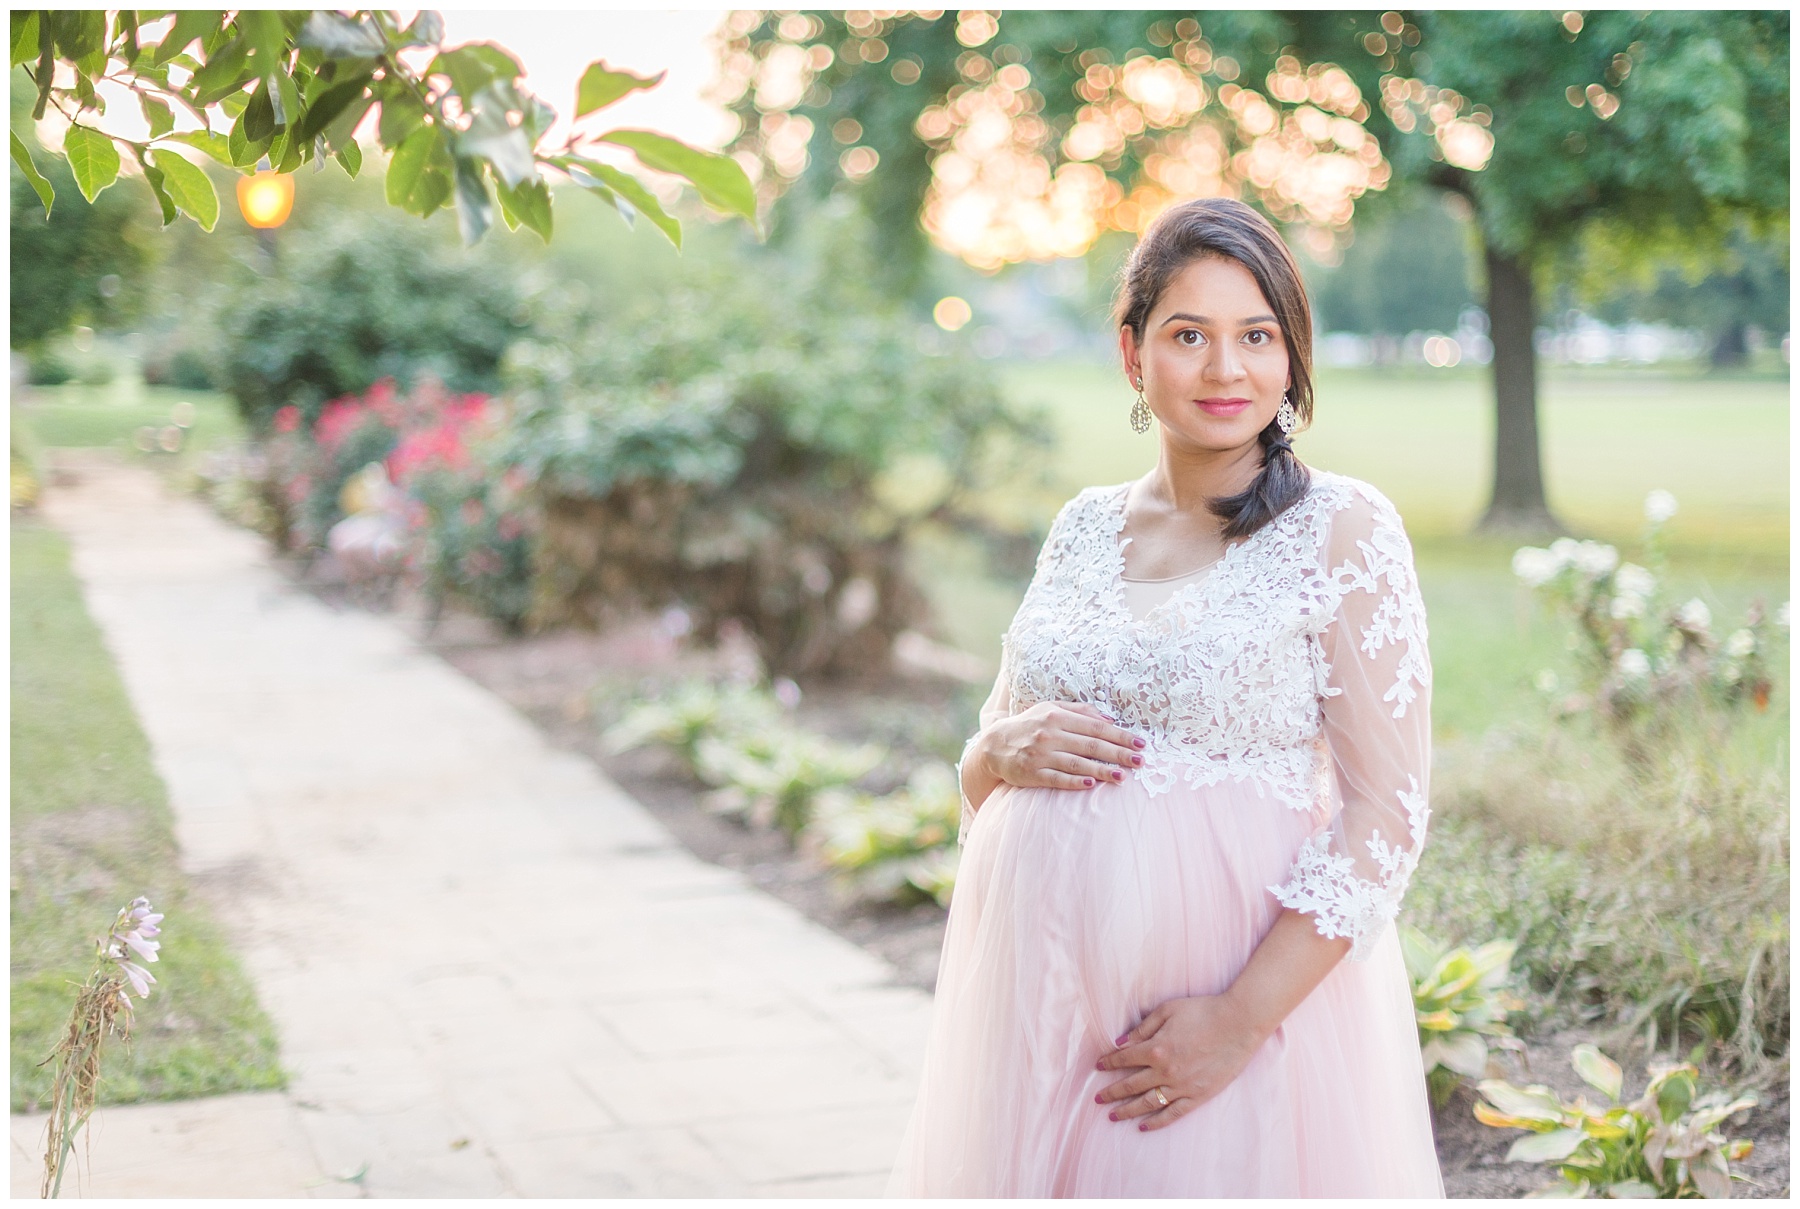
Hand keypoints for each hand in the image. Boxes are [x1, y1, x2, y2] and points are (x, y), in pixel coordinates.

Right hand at [977, 701, 1144, 791]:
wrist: (994, 745)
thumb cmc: (1030, 725)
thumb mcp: (1051, 709)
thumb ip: (1080, 711)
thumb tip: (1110, 718)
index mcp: (1057, 716)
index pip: (1095, 726)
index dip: (1119, 735)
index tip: (1140, 744)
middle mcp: (1050, 734)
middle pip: (1091, 745)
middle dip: (1118, 753)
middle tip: (1140, 761)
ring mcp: (1040, 755)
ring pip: (1076, 763)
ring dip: (1101, 770)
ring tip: (1122, 777)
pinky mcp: (1032, 774)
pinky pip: (1057, 779)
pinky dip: (1074, 782)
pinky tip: (1091, 785)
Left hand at [1093, 994, 1269, 1131]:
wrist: (1239, 1023)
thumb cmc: (1203, 1011)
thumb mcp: (1167, 1010)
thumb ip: (1142, 1028)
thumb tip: (1120, 1042)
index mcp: (1156, 1048)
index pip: (1124, 1059)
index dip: (1108, 1063)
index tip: (1098, 1066)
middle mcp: (1165, 1071)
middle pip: (1130, 1085)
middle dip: (1111, 1092)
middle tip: (1097, 1099)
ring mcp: (1182, 1086)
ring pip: (1148, 1103)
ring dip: (1127, 1110)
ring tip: (1113, 1115)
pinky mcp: (1198, 1096)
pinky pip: (1173, 1113)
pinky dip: (1157, 1122)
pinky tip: (1143, 1126)